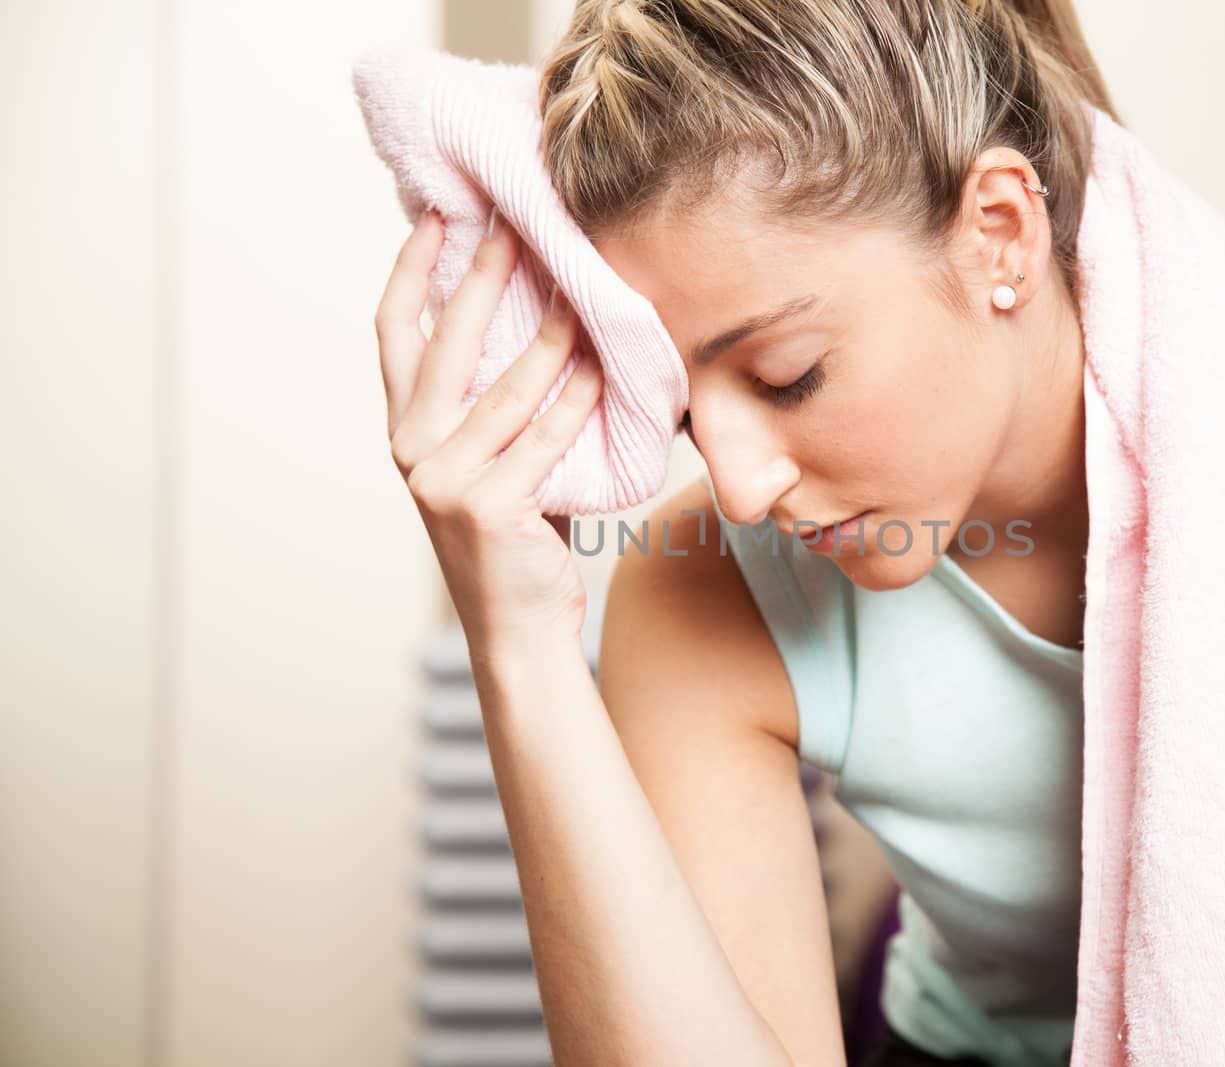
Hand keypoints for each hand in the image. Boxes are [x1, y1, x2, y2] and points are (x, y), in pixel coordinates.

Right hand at [375, 209, 602, 655]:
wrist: (516, 630)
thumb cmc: (514, 539)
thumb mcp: (486, 464)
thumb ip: (488, 406)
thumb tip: (533, 319)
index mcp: (406, 432)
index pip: (395, 335)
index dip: (411, 272)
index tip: (436, 217)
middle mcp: (414, 450)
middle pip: (450, 344)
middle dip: (484, 277)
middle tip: (516, 223)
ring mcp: (446, 481)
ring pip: (507, 387)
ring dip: (550, 331)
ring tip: (580, 285)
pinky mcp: (489, 507)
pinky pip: (547, 437)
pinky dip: (579, 400)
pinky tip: (606, 365)